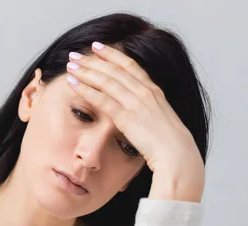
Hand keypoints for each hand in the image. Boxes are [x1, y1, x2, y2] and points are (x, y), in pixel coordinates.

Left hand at [66, 42, 204, 187]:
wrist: (177, 155)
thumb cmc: (171, 146)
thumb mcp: (161, 123)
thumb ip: (149, 115)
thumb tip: (141, 118)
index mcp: (154, 91)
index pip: (130, 66)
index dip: (112, 55)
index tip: (97, 47)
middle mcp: (145, 92)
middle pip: (114, 70)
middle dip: (93, 61)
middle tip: (75, 55)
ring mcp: (136, 103)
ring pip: (106, 81)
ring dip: (86, 71)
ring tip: (70, 66)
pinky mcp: (127, 117)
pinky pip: (102, 99)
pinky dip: (86, 90)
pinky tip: (73, 84)